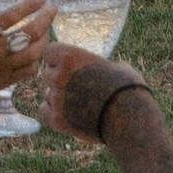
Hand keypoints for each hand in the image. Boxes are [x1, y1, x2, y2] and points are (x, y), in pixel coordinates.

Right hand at [0, 0, 50, 116]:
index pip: (11, 16)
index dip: (29, 5)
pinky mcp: (6, 80)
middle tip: (53, 9)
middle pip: (30, 32)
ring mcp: (3, 66)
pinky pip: (29, 71)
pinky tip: (38, 54)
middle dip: (45, 18)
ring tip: (47, 30)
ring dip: (45, 39)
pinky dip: (37, 61)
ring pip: (34, 52)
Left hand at [36, 43, 150, 141]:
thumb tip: (104, 69)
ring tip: (79, 105)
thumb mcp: (116, 67)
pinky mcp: (58, 120)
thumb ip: (99, 66)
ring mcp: (57, 98)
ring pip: (48, 95)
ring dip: (58, 98)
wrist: (129, 118)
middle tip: (76, 87)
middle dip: (59, 80)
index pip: (49, 52)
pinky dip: (52, 114)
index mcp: (71, 57)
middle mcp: (59, 76)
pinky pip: (44, 113)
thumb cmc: (127, 89)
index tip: (68, 66)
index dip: (57, 59)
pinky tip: (67, 116)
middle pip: (47, 75)